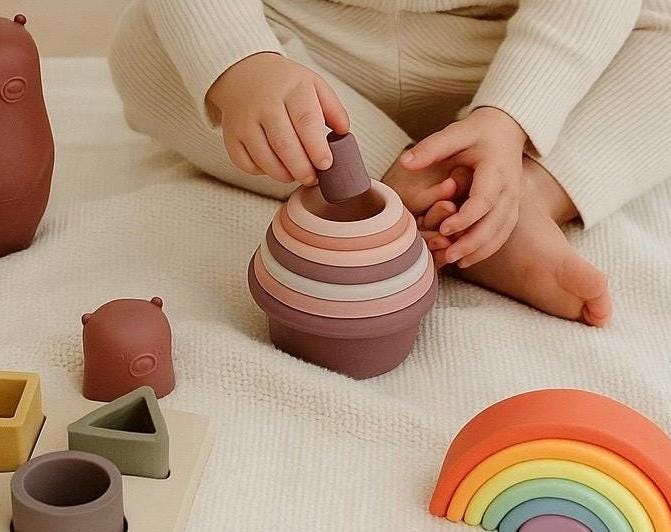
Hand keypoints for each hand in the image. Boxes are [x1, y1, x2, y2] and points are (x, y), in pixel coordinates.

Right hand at [207, 52, 349, 184]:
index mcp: (292, 89)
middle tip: (313, 178)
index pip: (306, 121)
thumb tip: (343, 134)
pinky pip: (247, 164)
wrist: (243, 74)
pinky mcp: (231, 136)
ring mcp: (244, 121)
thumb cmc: (285, 85)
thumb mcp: (314, 85)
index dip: (317, 148)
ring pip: (265, 159)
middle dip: (302, 169)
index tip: (326, 165)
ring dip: (284, 174)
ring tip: (296, 174)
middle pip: (284, 144)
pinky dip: (263, 172)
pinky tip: (274, 165)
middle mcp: (265, 104)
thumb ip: (334, 109)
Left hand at [400, 107, 526, 267]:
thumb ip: (431, 148)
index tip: (445, 229)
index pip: (484, 200)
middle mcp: (510, 189)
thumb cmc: (477, 132)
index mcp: (497, 170)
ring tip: (454, 262)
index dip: (466, 218)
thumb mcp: (455, 133)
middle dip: (471, 242)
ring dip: (479, 250)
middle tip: (447, 256)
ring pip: (500, 233)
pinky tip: (466, 259)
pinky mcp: (511, 209)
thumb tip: (405, 163)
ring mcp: (513, 201)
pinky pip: (502, 234)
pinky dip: (486, 249)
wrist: (505, 130)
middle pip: (494, 223)